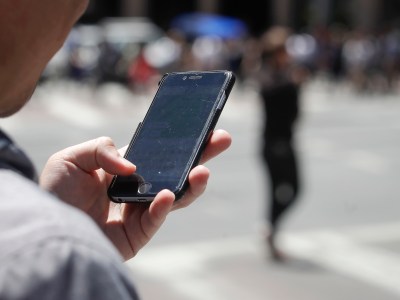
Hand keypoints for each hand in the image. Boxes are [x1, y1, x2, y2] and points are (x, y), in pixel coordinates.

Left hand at [40, 130, 230, 259]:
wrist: (43, 227)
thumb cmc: (55, 193)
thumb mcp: (72, 158)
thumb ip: (101, 149)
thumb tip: (132, 166)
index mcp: (128, 168)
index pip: (161, 152)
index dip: (180, 140)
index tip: (200, 125)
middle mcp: (140, 188)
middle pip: (178, 171)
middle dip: (201, 155)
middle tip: (222, 138)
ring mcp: (142, 210)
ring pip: (176, 197)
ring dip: (192, 184)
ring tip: (202, 170)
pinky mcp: (138, 234)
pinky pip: (154, 219)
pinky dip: (161, 207)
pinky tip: (166, 195)